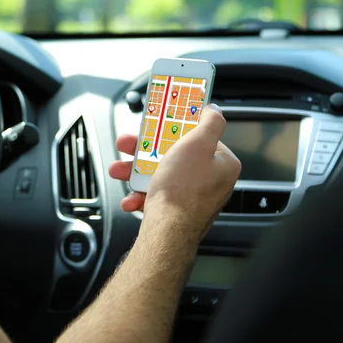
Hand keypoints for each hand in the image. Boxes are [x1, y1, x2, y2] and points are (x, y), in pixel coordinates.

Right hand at [109, 104, 240, 241]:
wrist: (167, 233)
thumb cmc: (183, 192)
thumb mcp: (197, 143)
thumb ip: (210, 122)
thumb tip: (214, 110)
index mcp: (222, 164)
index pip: (200, 138)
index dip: (176, 129)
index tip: (161, 124)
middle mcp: (211, 182)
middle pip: (175, 156)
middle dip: (147, 151)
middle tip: (129, 145)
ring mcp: (193, 199)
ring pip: (161, 176)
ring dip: (136, 172)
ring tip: (119, 170)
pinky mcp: (177, 213)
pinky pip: (157, 197)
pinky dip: (141, 195)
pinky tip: (131, 197)